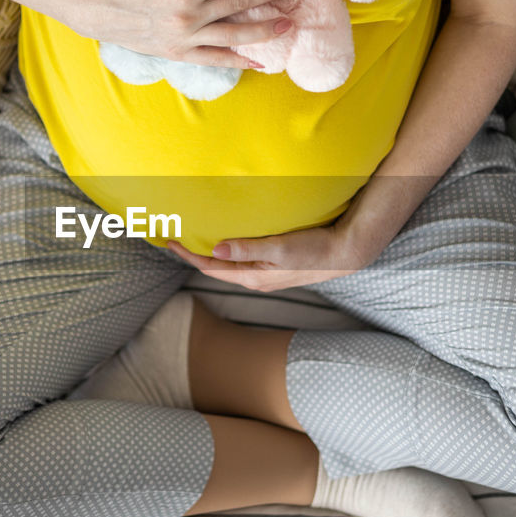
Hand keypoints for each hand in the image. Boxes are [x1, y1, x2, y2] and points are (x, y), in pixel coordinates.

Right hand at [73, 0, 302, 69]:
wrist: (93, 10)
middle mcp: (189, 17)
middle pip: (241, 4)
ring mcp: (185, 39)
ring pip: (235, 34)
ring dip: (266, 29)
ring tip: (290, 22)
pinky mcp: (179, 53)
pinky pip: (214, 59)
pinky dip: (238, 61)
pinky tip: (260, 62)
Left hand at [165, 216, 385, 291]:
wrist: (345, 253)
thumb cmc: (315, 249)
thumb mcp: (280, 248)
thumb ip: (248, 248)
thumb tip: (216, 249)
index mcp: (253, 276)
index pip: (210, 267)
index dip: (188, 255)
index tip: (170, 241)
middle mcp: (256, 278)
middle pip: (216, 268)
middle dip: (194, 255)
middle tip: (175, 238)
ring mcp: (265, 274)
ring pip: (228, 265)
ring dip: (210, 254)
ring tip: (195, 240)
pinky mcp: (274, 266)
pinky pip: (242, 260)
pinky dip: (228, 251)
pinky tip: (227, 241)